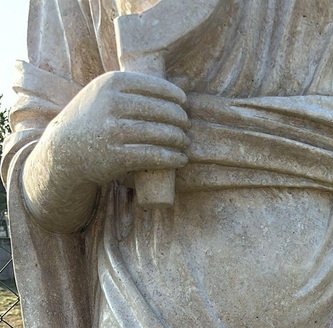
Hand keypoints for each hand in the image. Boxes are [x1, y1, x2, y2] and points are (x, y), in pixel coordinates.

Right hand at [32, 70, 189, 188]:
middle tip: (187, 125)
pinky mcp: (116, 156)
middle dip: (179, 118)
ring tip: (185, 142)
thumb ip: (139, 88)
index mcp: (111, 83)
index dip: (174, 95)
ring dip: (178, 139)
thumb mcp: (108, 94)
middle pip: (159, 110)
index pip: (153, 86)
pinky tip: (181, 159)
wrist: (65, 150)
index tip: (184, 103)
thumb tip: (186, 82)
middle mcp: (112, 104)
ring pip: (158, 133)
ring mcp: (113, 131)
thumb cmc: (94, 119)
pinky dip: (171, 158)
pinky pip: (152, 156)